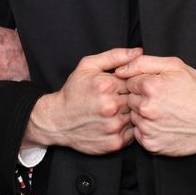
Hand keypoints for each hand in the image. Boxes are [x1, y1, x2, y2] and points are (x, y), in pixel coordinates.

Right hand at [23, 47, 141, 154]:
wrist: (57, 120)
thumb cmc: (74, 92)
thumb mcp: (88, 66)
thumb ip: (115, 56)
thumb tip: (138, 51)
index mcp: (107, 85)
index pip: (135, 81)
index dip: (129, 83)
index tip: (119, 87)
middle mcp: (112, 107)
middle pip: (137, 99)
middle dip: (129, 98)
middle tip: (116, 99)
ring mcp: (113, 126)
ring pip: (137, 116)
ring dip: (129, 114)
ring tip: (113, 111)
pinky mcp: (115, 143)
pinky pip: (133, 134)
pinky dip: (127, 129)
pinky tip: (113, 123)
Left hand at [115, 55, 195, 156]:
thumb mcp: (174, 66)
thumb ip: (142, 62)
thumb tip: (119, 70)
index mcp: (149, 86)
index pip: (128, 82)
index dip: (142, 83)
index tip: (156, 88)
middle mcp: (146, 108)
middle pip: (129, 100)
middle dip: (141, 99)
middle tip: (162, 101)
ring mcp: (148, 128)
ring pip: (133, 117)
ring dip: (143, 115)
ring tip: (164, 113)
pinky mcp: (151, 144)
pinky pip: (139, 134)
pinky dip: (148, 130)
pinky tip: (163, 125)